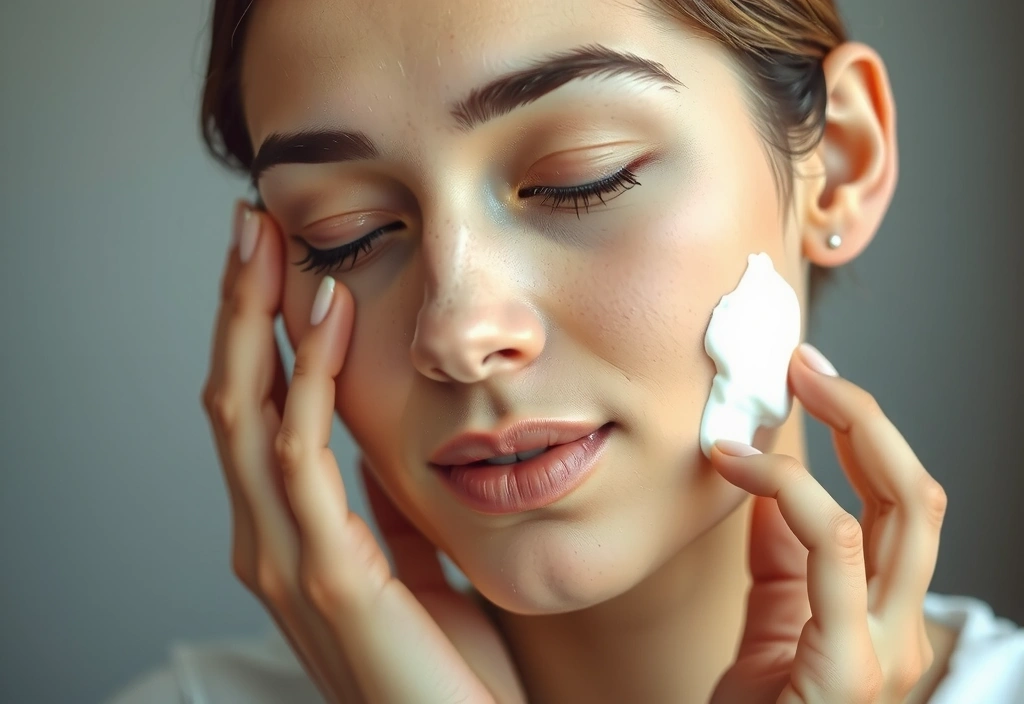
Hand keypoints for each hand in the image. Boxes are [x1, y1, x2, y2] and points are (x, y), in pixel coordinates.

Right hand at [201, 203, 525, 703]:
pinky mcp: (326, 579)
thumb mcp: (413, 566)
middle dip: (237, 305)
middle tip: (250, 221)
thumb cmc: (445, 665)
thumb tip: (380, 446)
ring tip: (270, 242)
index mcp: (290, 535)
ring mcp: (287, 561)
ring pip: (246, 415)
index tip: (274, 257)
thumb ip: (384, 511)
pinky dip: (307, 378)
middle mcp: (269, 541)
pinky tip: (324, 317)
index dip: (254, 331)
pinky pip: (302, 459)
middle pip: (232, 397)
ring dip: (255, 321)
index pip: (255, 411)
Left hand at [708, 344, 946, 703]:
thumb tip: (770, 478)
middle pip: (917, 496)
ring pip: (898, 513)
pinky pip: (833, 553)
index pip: (901, 503)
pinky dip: (789, 490)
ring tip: (780, 396)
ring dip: (840, 437)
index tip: (811, 379)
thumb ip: (781, 552)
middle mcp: (903, 629)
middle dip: (865, 416)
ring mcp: (886, 651)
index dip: (863, 431)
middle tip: (806, 365)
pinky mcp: (850, 669)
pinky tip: (735, 466)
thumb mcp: (774, 618)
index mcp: (886, 612)